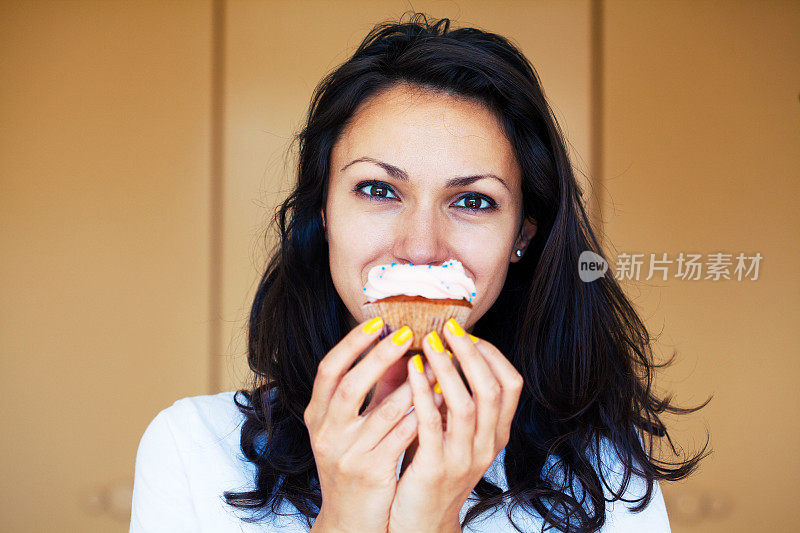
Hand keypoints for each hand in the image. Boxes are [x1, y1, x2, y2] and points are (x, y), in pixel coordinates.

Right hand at [305, 318, 423, 532]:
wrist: (350, 520)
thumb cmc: (354, 462)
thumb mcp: (354, 424)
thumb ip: (374, 389)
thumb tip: (399, 347)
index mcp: (317, 415)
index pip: (328, 369)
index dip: (351, 344)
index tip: (376, 322)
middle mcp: (326, 433)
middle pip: (350, 385)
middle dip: (379, 356)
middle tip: (408, 333)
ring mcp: (346, 454)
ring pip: (383, 411)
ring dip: (412, 384)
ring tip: (434, 362)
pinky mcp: (371, 472)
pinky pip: (402, 437)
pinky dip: (422, 414)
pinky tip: (441, 398)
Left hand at [388, 319, 523, 532]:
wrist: (421, 522)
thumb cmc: (432, 468)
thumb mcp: (451, 432)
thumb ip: (450, 397)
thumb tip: (438, 346)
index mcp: (496, 434)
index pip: (511, 385)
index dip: (492, 355)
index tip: (468, 334)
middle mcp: (486, 445)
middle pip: (491, 389)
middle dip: (470, 353)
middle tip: (449, 327)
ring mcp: (463, 459)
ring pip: (465, 404)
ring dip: (447, 368)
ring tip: (428, 341)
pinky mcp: (435, 468)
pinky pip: (431, 423)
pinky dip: (422, 391)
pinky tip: (410, 369)